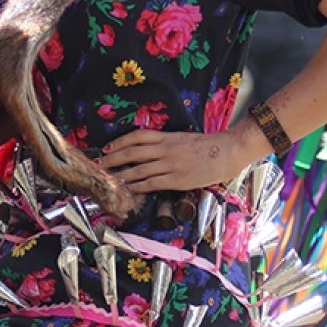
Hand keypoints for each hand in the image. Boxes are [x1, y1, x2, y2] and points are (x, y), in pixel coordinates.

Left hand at [98, 129, 250, 193]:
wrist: (226, 152)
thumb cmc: (207, 146)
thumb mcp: (183, 138)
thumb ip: (166, 143)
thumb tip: (149, 150)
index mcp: (167, 137)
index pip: (137, 137)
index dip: (120, 142)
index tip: (108, 147)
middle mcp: (165, 150)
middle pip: (132, 153)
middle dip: (113, 159)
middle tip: (100, 164)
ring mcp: (170, 165)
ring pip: (139, 170)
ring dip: (122, 175)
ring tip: (109, 179)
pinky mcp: (176, 180)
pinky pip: (152, 183)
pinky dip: (138, 186)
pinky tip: (129, 189)